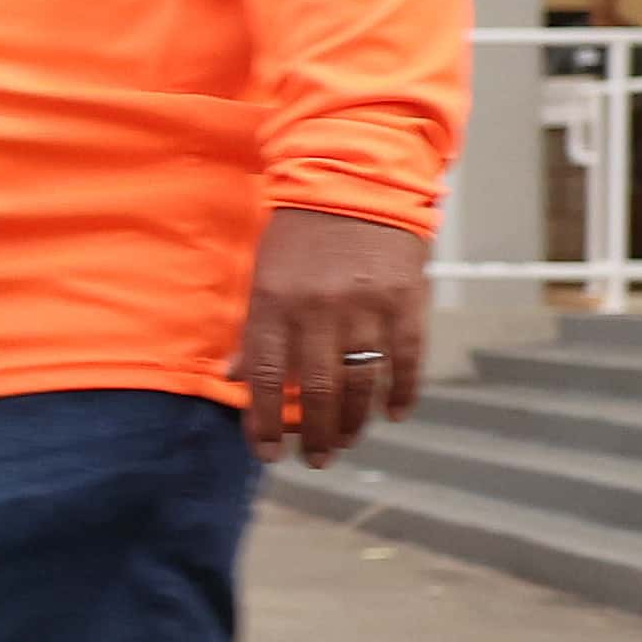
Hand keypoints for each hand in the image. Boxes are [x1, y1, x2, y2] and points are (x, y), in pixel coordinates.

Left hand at [231, 205, 427, 464]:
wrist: (355, 181)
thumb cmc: (300, 233)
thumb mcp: (262, 276)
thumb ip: (254, 330)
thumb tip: (233, 379)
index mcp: (275, 304)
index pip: (266, 379)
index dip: (265, 423)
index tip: (268, 453)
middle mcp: (319, 310)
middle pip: (317, 392)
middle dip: (315, 435)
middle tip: (316, 459)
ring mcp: (367, 307)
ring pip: (362, 383)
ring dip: (354, 422)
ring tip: (346, 443)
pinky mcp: (406, 301)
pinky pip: (408, 360)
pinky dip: (403, 392)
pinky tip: (393, 415)